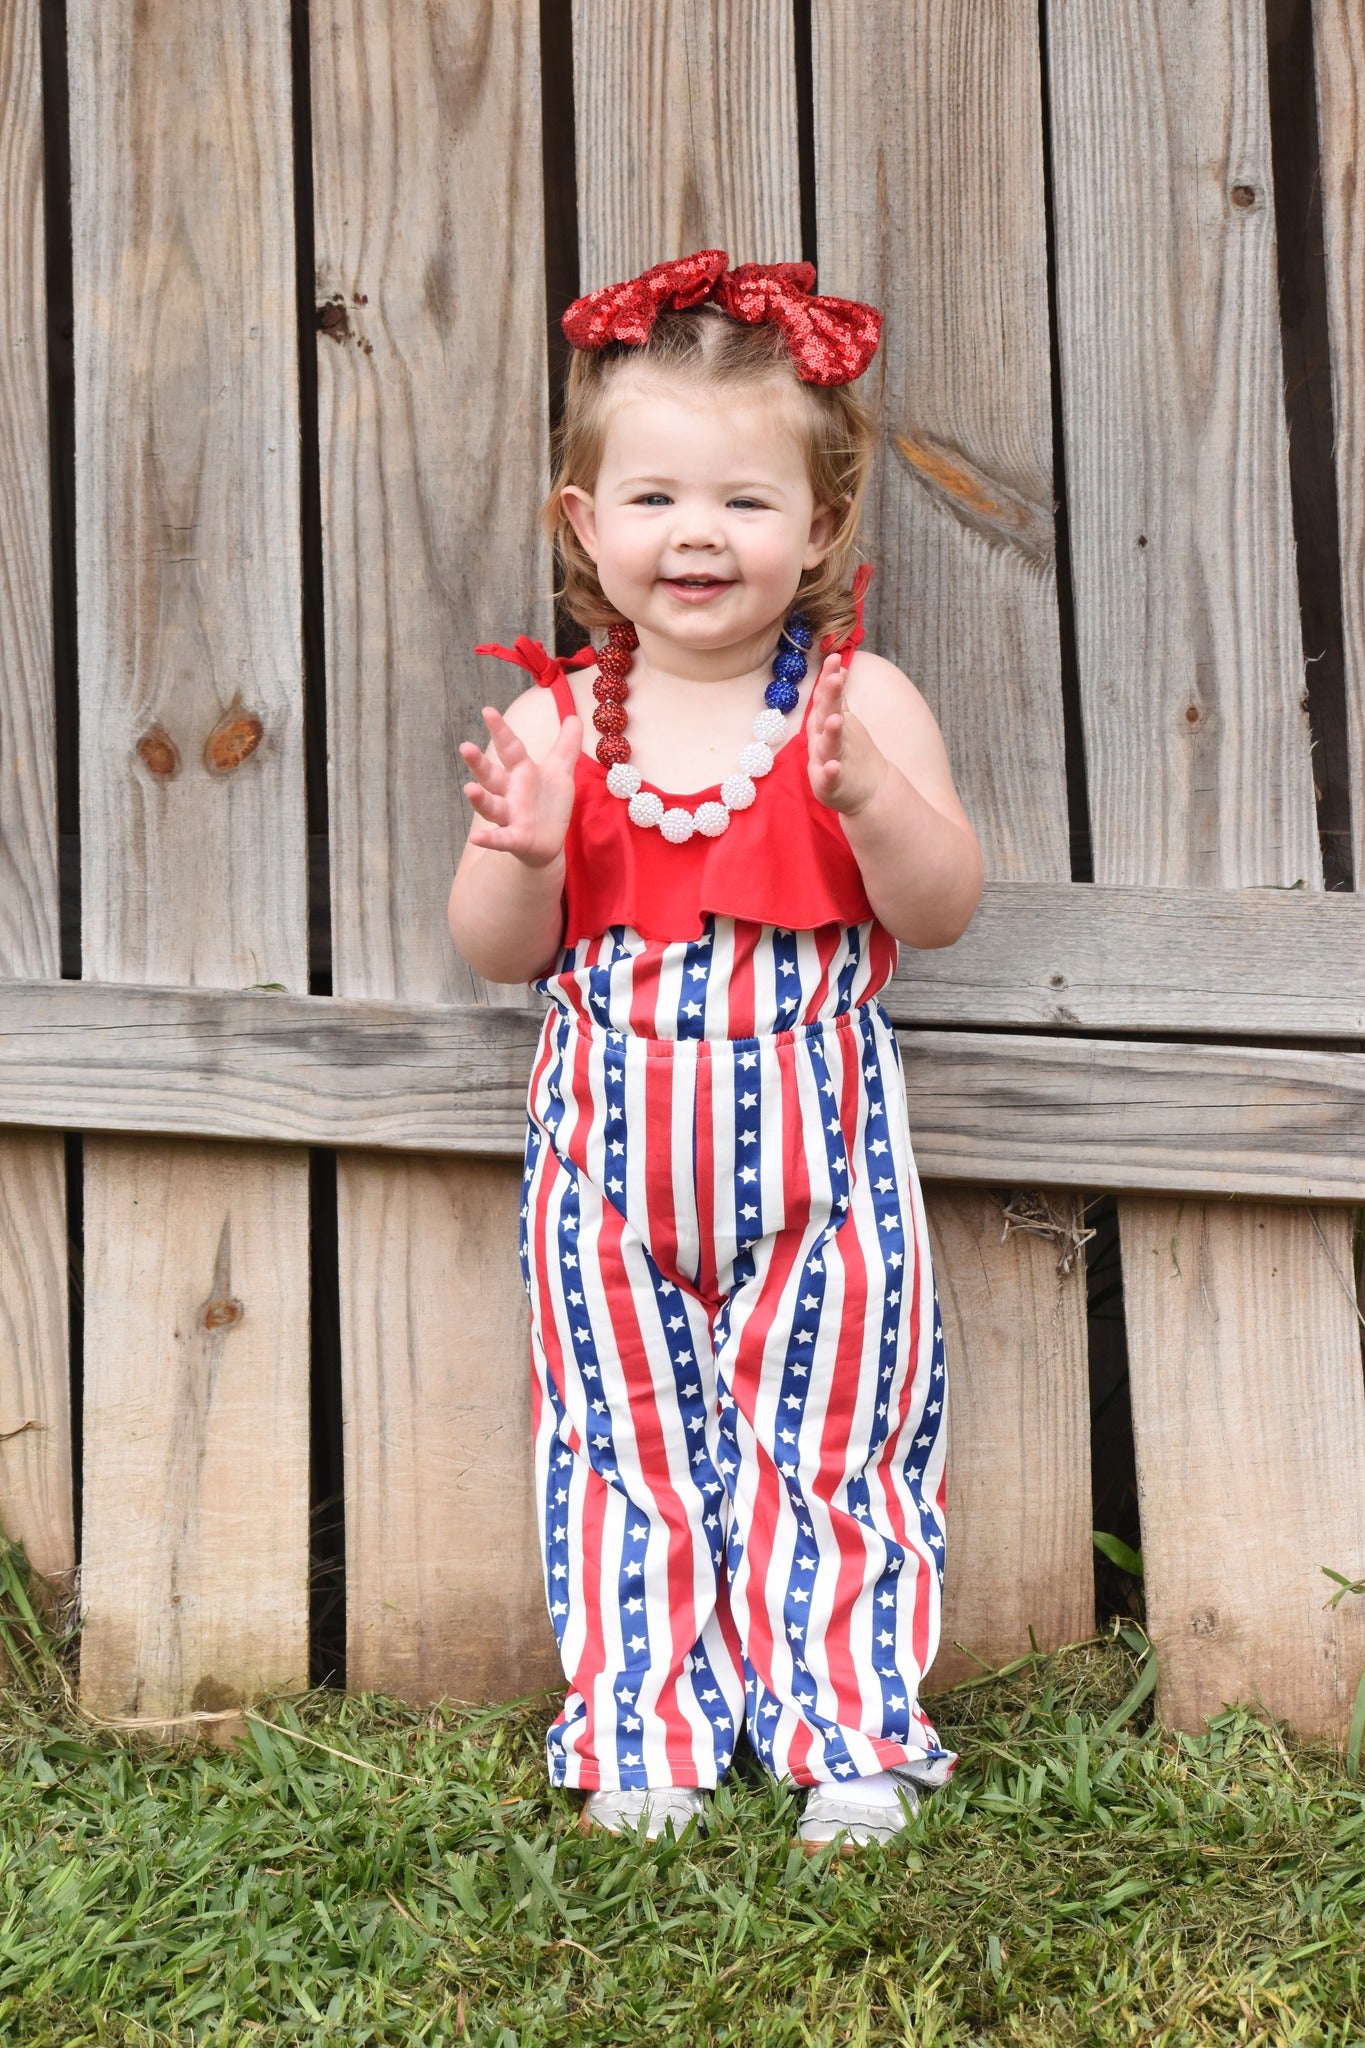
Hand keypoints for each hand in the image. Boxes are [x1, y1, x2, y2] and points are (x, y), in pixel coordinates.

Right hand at [460, 705, 581, 867]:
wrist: (549, 842)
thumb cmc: (548, 804)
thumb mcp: (560, 772)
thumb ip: (566, 746)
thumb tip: (575, 717)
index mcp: (521, 772)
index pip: (510, 748)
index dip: (500, 730)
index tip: (487, 711)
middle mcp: (510, 792)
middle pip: (491, 775)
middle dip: (479, 763)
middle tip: (466, 747)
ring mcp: (510, 816)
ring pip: (491, 806)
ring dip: (479, 799)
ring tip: (469, 788)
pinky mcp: (515, 838)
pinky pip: (500, 839)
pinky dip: (488, 839)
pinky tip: (475, 838)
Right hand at [806, 652, 887, 814]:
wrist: (865, 792)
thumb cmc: (848, 754)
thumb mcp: (841, 721)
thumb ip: (836, 697)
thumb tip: (838, 668)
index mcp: (824, 724)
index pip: (824, 698)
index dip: (828, 679)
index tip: (835, 658)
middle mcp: (822, 740)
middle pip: (823, 716)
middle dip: (827, 698)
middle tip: (834, 678)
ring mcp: (825, 762)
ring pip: (826, 745)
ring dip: (829, 732)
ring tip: (835, 719)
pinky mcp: (830, 785)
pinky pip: (829, 778)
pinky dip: (829, 772)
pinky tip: (833, 766)